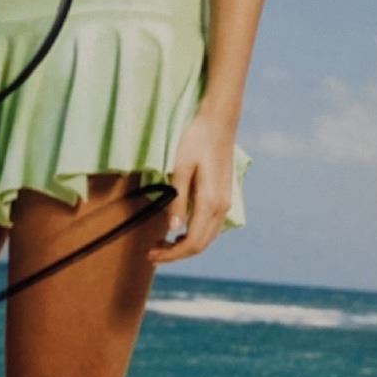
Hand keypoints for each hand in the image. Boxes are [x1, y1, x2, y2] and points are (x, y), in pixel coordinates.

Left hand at [147, 107, 235, 265]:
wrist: (219, 122)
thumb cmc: (196, 140)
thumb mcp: (180, 168)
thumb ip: (177, 200)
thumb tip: (172, 229)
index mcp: (210, 201)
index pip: (191, 242)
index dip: (171, 254)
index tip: (151, 254)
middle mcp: (222, 207)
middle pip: (200, 244)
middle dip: (176, 253)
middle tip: (152, 252)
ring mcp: (226, 203)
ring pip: (206, 237)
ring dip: (185, 245)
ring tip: (161, 243)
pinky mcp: (224, 197)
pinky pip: (210, 226)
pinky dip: (194, 235)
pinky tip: (178, 230)